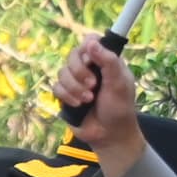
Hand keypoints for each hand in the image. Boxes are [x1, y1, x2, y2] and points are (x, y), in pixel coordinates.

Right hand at [52, 35, 142, 159]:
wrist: (108, 135)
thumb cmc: (119, 108)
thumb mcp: (119, 83)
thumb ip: (108, 61)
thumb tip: (90, 42)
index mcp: (105, 61)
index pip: (90, 41)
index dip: (87, 47)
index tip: (91, 59)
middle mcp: (89, 68)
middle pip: (72, 54)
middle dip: (80, 72)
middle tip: (93, 85)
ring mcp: (75, 81)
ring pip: (62, 72)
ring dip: (75, 88)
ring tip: (88, 100)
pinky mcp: (65, 95)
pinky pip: (56, 87)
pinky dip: (67, 97)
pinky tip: (79, 105)